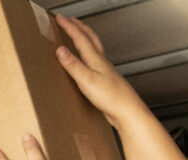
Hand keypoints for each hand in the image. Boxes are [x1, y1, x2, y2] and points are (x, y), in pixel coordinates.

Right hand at [54, 15, 147, 129]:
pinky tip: (89, 62)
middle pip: (91, 38)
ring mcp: (105, 71)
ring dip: (86, 38)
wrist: (127, 112)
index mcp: (96, 59)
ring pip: (95, 48)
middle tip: (71, 20)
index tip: (60, 18)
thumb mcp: (87, 80)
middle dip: (80, 27)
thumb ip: (73, 65)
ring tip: (80, 35)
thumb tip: (60, 49)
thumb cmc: (111, 98)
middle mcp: (102, 62)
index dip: (69, 27)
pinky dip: (90, 54)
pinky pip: (97, 61)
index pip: (80, 38)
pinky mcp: (106, 81)